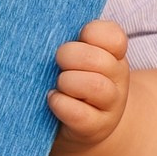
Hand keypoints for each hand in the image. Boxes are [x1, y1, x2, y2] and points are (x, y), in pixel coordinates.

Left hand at [48, 20, 129, 153]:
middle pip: (99, 60)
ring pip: (95, 86)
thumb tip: (40, 27)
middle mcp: (117, 80)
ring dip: (68, 82)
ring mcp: (110, 106)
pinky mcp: (95, 128)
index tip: (78, 38)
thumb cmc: (73, 83)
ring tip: (57, 84)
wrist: (82, 127)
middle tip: (58, 62)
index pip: (114, 37)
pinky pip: (79, 114)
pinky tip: (53, 99)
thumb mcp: (78, 60)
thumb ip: (71, 42)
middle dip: (70, 56)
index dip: (92, 33)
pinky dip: (61, 104)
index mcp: (114, 56)